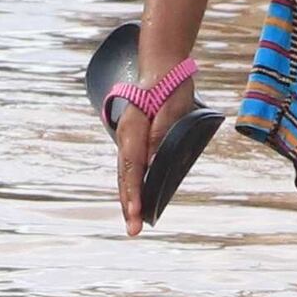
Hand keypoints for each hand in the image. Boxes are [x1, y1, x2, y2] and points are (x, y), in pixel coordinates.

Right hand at [108, 44, 195, 231]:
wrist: (162, 66)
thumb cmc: (170, 87)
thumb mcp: (173, 108)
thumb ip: (161, 134)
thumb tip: (153, 161)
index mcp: (133, 129)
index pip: (132, 167)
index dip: (134, 192)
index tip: (137, 213)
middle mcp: (126, 135)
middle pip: (124, 175)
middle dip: (128, 204)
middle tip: (133, 230)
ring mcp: (127, 137)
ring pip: (124, 173)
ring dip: (128, 198)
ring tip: (133, 222)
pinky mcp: (133, 139)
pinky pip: (130, 166)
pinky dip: (131, 185)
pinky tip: (137, 199)